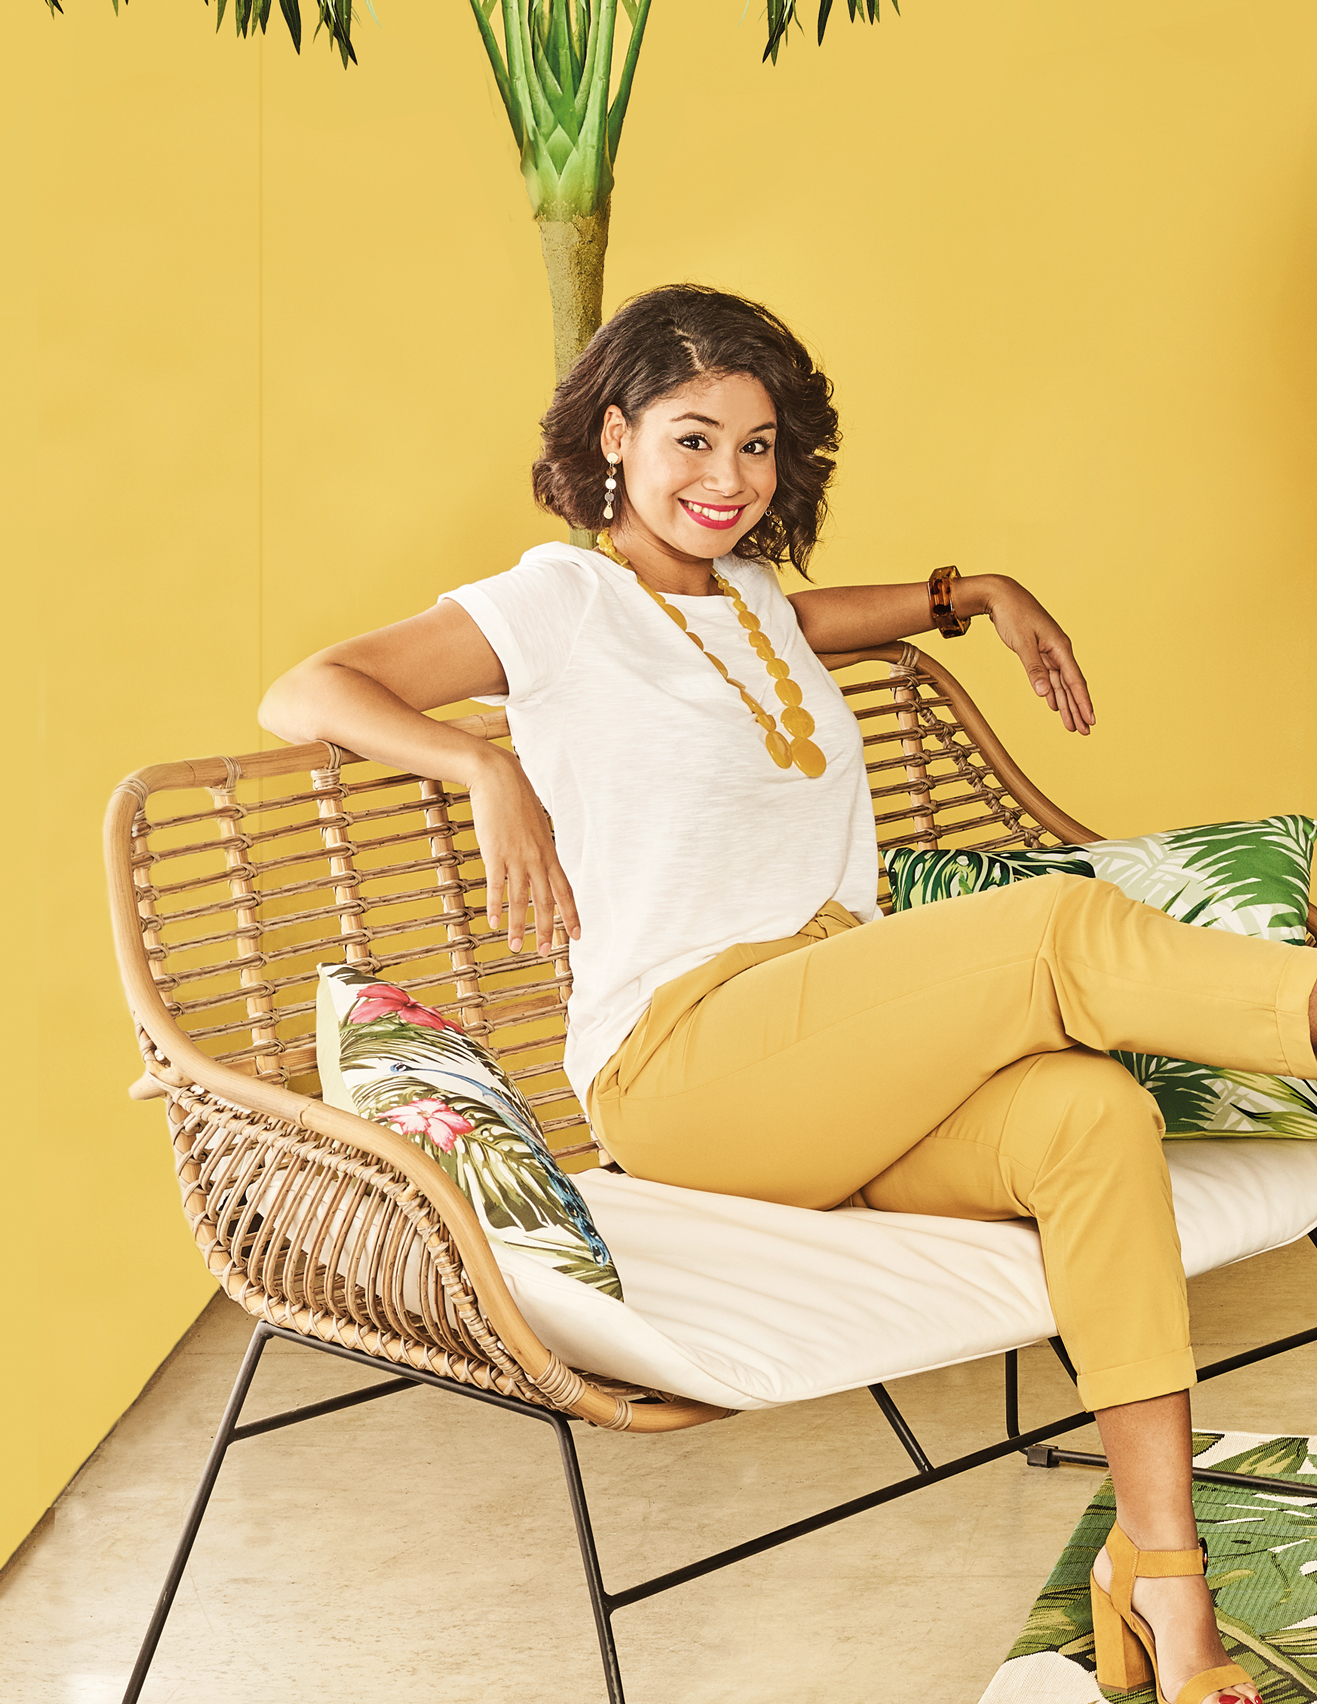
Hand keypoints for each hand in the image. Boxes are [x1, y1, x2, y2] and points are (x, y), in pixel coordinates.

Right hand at [468, 748, 580, 955]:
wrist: (498, 778)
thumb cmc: (516, 799)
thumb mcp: (536, 825)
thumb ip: (540, 846)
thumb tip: (542, 860)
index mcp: (549, 852)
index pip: (566, 890)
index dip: (573, 914)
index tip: (579, 935)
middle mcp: (537, 858)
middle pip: (546, 901)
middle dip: (547, 930)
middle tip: (546, 953)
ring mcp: (516, 857)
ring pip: (520, 899)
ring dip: (518, 926)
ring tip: (516, 947)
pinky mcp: (495, 852)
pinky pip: (497, 885)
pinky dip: (495, 906)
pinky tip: (493, 923)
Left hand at [979, 577, 1095, 734]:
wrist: (1002, 596)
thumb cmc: (1013, 615)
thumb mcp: (1022, 643)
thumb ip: (1033, 668)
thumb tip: (1044, 693)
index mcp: (1060, 647)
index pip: (1075, 680)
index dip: (1083, 702)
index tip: (1090, 720)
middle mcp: (1059, 651)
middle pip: (1071, 686)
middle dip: (1078, 709)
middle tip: (1085, 731)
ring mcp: (1049, 652)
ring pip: (1060, 684)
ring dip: (1066, 705)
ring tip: (1072, 726)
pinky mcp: (1039, 652)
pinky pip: (1050, 677)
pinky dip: (1053, 693)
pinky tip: (1055, 706)